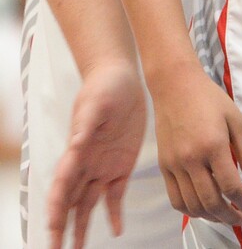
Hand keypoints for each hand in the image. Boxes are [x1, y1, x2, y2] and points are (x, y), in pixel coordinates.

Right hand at [47, 60, 146, 248]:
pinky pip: (115, 196)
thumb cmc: (104, 87)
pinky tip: (116, 229)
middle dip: (61, 227)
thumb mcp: (95, 103)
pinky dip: (114, 214)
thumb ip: (86, 125)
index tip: (51, 227)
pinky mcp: (120, 166)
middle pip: (70, 202)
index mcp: (76, 151)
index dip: (55, 207)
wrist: (122, 79)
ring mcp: (102, 168)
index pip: (62, 185)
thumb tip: (75, 144)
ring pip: (87, 205)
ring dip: (81, 228)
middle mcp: (85, 164)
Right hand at [150, 62, 241, 226]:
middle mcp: (191, 158)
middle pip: (212, 202)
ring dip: (211, 217)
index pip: (232, 187)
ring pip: (192, 206)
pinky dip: (190, 210)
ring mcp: (174, 164)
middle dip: (230, 217)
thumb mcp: (236, 119)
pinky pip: (175, 199)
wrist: (175, 84)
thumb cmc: (208, 98)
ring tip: (226, 215)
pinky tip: (203, 208)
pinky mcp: (164, 165)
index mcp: (213, 145)